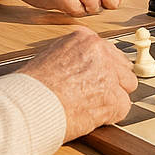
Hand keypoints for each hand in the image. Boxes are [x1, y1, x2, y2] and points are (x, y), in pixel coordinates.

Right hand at [20, 28, 138, 140]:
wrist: (28, 106)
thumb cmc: (32, 87)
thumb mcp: (52, 56)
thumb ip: (75, 56)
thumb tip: (88, 67)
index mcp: (85, 38)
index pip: (109, 52)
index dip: (102, 70)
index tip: (93, 79)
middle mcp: (100, 51)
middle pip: (122, 68)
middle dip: (111, 83)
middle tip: (91, 96)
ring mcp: (109, 73)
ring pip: (126, 87)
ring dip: (111, 98)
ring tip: (88, 106)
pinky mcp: (113, 98)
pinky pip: (122, 108)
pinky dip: (109, 116)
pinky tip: (89, 116)